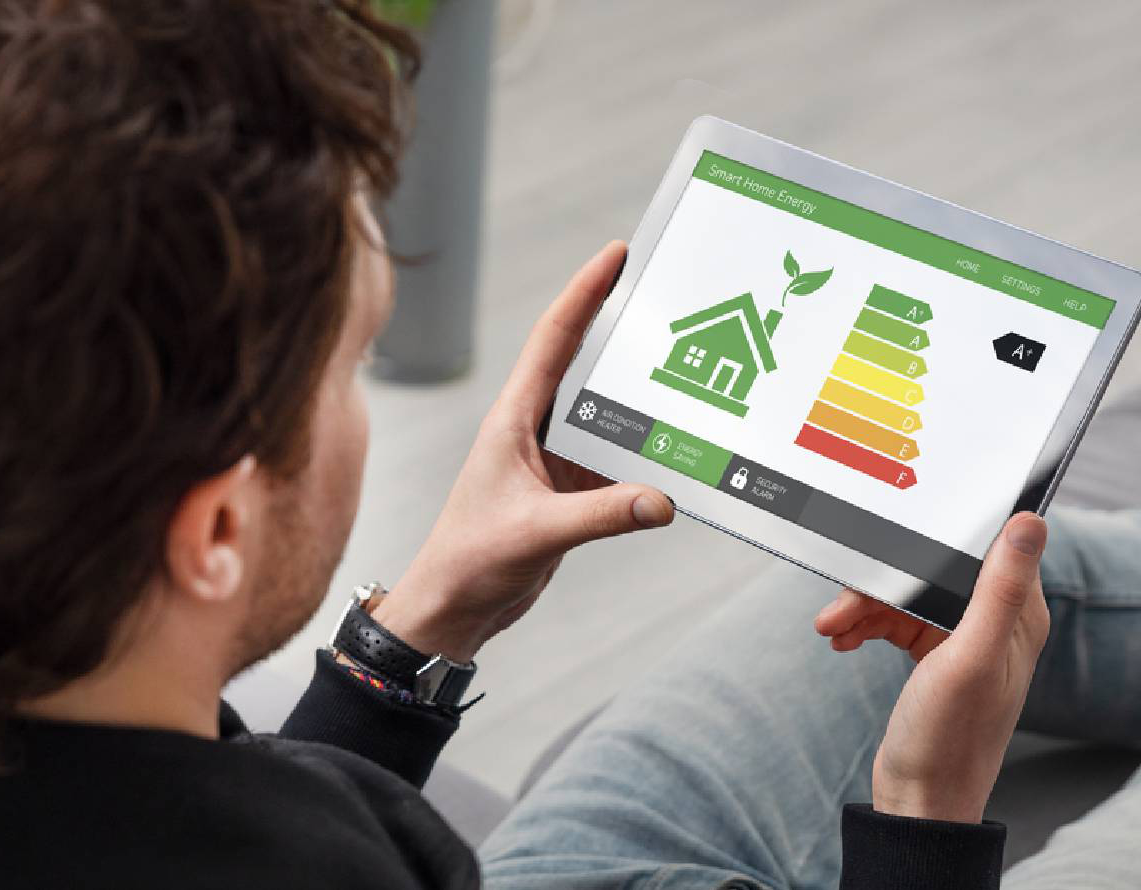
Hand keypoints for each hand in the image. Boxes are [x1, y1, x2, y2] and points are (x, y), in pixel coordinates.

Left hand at [371, 241, 674, 662]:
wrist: (454, 608)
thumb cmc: (469, 562)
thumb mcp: (535, 532)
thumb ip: (599, 515)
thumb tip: (661, 500)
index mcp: (513, 419)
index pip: (554, 340)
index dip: (585, 292)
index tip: (616, 254)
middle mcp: (535, 429)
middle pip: (587, 366)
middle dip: (625, 329)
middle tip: (668, 297)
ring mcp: (555, 460)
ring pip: (608, 415)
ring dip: (642, 396)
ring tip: (691, 368)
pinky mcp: (570, 492)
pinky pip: (617, 459)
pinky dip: (646, 453)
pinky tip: (679, 448)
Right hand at [814, 513, 1049, 822]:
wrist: (918, 797)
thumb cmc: (949, 739)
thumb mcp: (969, 657)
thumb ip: (998, 590)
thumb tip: (1030, 523)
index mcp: (1017, 615)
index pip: (977, 549)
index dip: (933, 543)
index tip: (889, 546)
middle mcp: (992, 621)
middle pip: (929, 570)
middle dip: (880, 584)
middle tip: (843, 606)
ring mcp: (959, 637)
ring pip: (903, 594)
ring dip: (862, 607)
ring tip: (833, 628)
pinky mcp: (931, 651)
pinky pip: (891, 618)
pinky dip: (862, 624)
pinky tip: (842, 639)